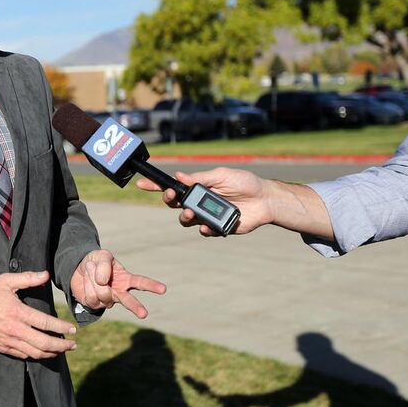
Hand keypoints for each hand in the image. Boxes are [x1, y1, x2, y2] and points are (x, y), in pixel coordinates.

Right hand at [0, 271, 77, 359]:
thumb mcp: (5, 281)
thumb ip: (27, 278)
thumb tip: (46, 275)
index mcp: (18, 313)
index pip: (45, 323)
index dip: (61, 327)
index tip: (73, 329)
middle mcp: (15, 330)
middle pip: (44, 343)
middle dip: (61, 346)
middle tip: (73, 345)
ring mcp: (9, 341)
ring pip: (35, 353)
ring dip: (52, 353)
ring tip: (62, 351)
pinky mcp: (4, 348)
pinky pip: (24, 355)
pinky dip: (37, 355)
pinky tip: (44, 352)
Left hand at [70, 249, 165, 317]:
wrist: (78, 268)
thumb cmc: (95, 262)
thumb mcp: (101, 256)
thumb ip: (104, 265)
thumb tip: (103, 282)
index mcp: (126, 279)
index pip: (141, 283)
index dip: (152, 286)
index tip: (163, 289)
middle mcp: (119, 292)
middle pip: (129, 301)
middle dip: (137, 307)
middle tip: (144, 314)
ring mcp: (107, 300)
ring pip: (103, 294)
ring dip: (93, 280)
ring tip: (91, 271)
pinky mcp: (94, 305)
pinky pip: (91, 296)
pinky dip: (86, 284)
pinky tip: (86, 281)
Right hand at [136, 167, 272, 235]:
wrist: (265, 200)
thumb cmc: (244, 183)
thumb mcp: (221, 175)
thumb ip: (200, 178)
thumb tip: (179, 176)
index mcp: (197, 186)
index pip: (173, 186)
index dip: (156, 186)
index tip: (142, 184)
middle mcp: (198, 201)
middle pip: (174, 204)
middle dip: (169, 200)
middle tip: (173, 196)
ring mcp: (206, 215)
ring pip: (185, 220)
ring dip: (184, 216)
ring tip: (191, 213)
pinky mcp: (217, 227)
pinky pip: (204, 231)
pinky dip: (204, 229)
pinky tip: (208, 226)